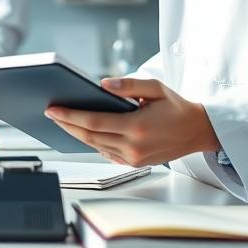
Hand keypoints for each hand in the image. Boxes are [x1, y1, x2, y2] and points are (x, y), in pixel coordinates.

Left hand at [44, 77, 220, 166]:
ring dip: (76, 133)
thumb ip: (128, 85)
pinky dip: (92, 142)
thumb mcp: (155, 88)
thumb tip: (102, 84)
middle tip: (50, 113)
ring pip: (95, 146)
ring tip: (61, 120)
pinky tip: (82, 131)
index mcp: (136, 127)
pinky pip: (105, 153)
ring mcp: (133, 158)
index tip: (52, 109)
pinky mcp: (133, 163)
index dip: (70, 116)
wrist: (197, 132)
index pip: (93, 122)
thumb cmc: (176, 108)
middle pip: (89, 136)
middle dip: (67, 124)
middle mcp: (133, 146)